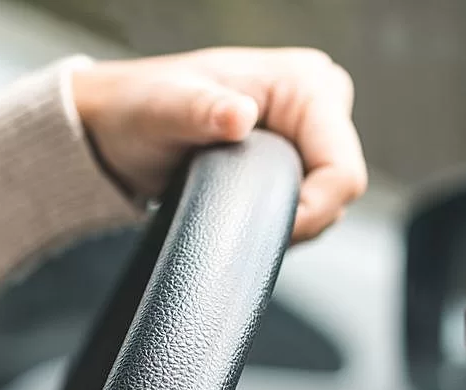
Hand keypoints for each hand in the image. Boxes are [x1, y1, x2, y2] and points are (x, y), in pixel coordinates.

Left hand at [71, 48, 368, 241]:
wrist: (123, 125)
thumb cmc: (142, 108)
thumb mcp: (165, 110)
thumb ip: (201, 111)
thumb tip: (238, 117)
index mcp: (305, 83)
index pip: (343, 170)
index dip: (313, 211)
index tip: (268, 230)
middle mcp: (320, 100)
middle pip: (341, 187)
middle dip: (302, 216)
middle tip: (245, 220)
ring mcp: (312, 130)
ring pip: (330, 199)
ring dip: (291, 218)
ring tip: (238, 209)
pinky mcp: (300, 153)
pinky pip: (313, 201)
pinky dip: (285, 216)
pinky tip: (246, 210)